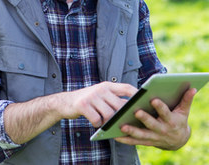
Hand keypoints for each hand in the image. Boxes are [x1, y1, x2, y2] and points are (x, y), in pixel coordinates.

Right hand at [4, 81, 137, 144]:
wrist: (65, 102)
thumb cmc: (88, 102)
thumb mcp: (101, 96)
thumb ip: (113, 99)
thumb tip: (130, 109)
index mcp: (107, 86)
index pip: (126, 88)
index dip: (136, 95)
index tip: (143, 102)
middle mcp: (101, 89)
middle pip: (119, 104)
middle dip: (122, 115)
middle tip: (124, 122)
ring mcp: (92, 96)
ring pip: (108, 113)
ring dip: (108, 122)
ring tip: (104, 123)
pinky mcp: (83, 105)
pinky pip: (96, 119)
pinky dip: (97, 124)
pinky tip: (95, 123)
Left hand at [115, 88, 196, 149]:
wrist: (178, 141)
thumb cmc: (179, 120)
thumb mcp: (184, 111)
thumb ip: (187, 99)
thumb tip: (193, 88)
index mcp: (171, 121)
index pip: (165, 113)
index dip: (160, 107)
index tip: (154, 99)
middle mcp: (162, 130)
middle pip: (152, 124)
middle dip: (144, 118)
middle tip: (136, 111)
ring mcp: (154, 137)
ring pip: (142, 135)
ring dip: (132, 131)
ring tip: (122, 125)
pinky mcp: (147, 142)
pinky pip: (135, 142)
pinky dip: (125, 140)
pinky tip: (116, 135)